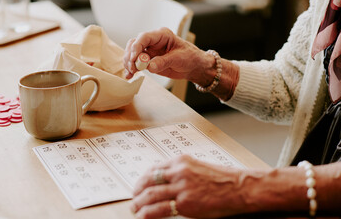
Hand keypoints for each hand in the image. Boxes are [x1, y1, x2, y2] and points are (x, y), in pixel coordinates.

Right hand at [123, 27, 214, 85]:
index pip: (144, 37)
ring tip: (131, 73)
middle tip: (133, 68)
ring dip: (129, 62)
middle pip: (134, 44)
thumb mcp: (179, 59)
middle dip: (131, 56)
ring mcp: (149, 51)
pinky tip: (129, 76)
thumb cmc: (190, 57)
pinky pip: (136, 63)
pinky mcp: (148, 61)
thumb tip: (150, 66)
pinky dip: (131, 69)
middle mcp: (153, 42)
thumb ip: (164, 62)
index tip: (135, 58)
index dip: (137, 46)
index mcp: (162, 35)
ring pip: (132, 53)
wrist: (194, 66)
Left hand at [130, 155, 252, 218]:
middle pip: (149, 180)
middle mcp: (179, 171)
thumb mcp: (199, 167)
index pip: (154, 168)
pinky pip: (160, 208)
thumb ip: (182, 171)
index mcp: (181, 161)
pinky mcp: (186, 202)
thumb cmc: (224, 178)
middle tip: (134, 198)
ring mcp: (181, 186)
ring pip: (151, 194)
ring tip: (135, 208)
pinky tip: (143, 216)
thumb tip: (168, 181)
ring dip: (139, 203)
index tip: (139, 185)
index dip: (143, 179)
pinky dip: (148, 213)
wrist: (240, 187)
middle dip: (137, 190)